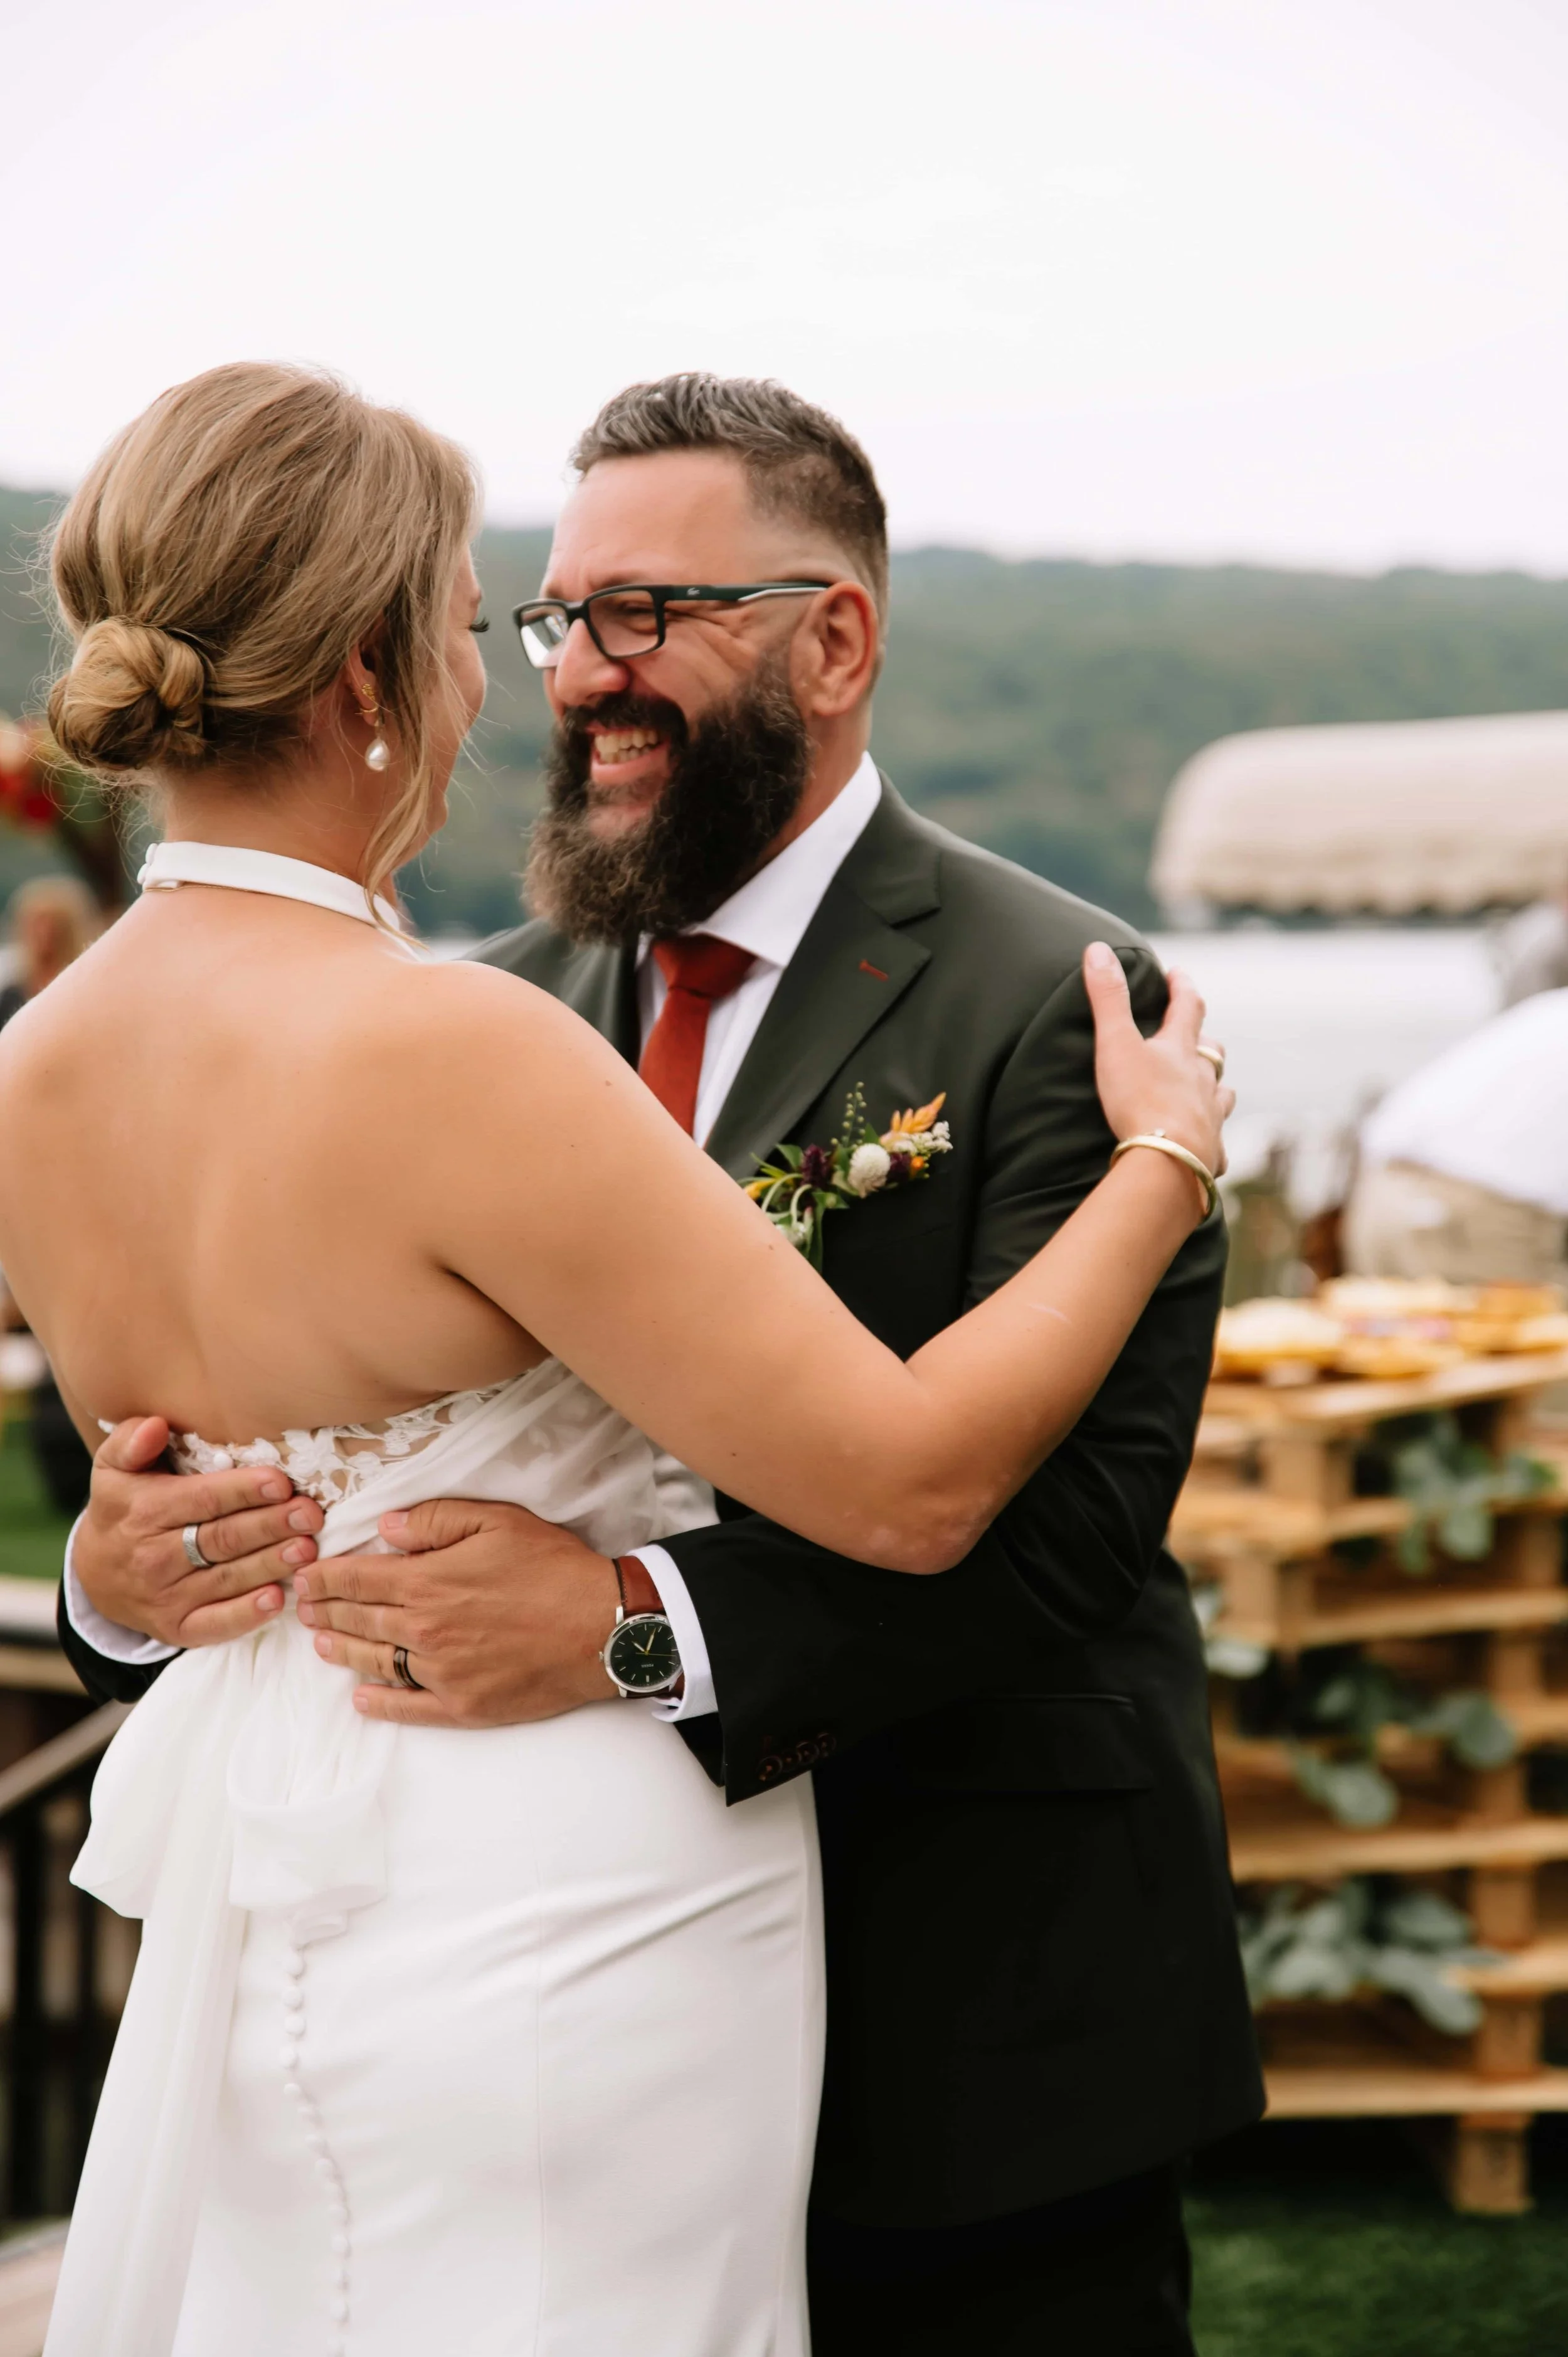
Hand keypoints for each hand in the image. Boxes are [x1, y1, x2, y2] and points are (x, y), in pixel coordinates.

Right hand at [72, 1416, 323, 1647]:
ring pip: (226, 1579)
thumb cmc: (123, 1508)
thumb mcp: (113, 1468)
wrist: (95, 1574)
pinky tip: (277, 1600)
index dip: (243, 1491)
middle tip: (311, 1514)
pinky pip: (214, 1625)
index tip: (281, 1483)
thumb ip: (131, 1442)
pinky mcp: (176, 1628)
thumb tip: (155, 1425)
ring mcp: (166, 1596)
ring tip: (307, 1549)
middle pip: (222, 1539)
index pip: (202, 1500)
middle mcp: (154, 1557)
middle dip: (270, 1526)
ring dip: (269, 1565)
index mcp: (145, 1512)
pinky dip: (246, 1615)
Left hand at [294, 1498, 620, 1727]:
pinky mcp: (463, 1706)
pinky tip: (362, 1699)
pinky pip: (409, 1707)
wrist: (603, 1627)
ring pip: (376, 1662)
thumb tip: (387, 1528)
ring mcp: (442, 1673)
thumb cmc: (554, 1568)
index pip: (359, 1579)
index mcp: (429, 1581)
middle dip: (325, 1613)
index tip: (304, 1577)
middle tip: (301, 1610)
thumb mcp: (498, 1521)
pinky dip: (380, 1704)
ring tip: (321, 1645)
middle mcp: (425, 1630)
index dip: (325, 1578)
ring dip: (342, 1652)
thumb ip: (437, 1520)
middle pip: (360, 1621)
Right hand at [1083, 942, 1233, 1175]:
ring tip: (1206, 1088)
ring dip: (1214, 1087)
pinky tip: (1207, 1147)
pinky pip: (1218, 1145)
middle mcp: (1203, 1080)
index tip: (1178, 973)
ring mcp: (1211, 1116)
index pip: (1187, 1007)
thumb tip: (1098, 949)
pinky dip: (1212, 1141)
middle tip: (1197, 1034)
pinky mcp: (1212, 1151)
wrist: (1167, 1160)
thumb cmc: (1140, 1100)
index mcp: (1180, 1051)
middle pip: (1212, 1051)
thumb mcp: (1115, 1044)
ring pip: (1221, 1094)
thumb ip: (1107, 998)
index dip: (1182, 987)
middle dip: (1204, 1039)